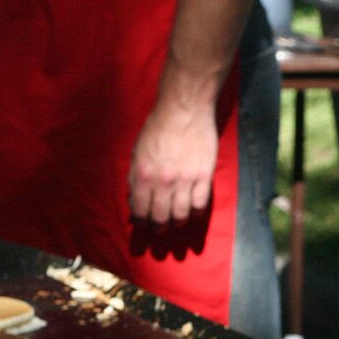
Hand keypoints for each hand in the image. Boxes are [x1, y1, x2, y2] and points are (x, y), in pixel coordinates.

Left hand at [128, 100, 218, 224]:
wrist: (185, 109)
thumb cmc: (158, 127)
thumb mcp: (138, 150)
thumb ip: (135, 175)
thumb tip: (135, 198)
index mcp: (142, 174)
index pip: (140, 209)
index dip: (141, 221)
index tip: (143, 224)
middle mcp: (162, 181)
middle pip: (161, 217)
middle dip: (159, 227)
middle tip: (161, 229)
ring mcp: (184, 180)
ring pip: (181, 215)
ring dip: (178, 222)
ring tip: (177, 222)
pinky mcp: (203, 176)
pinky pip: (200, 205)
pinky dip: (196, 213)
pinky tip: (193, 212)